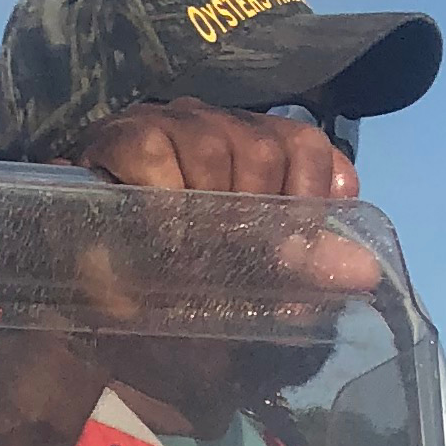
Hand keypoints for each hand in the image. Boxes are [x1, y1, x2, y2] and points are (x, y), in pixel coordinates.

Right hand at [0, 94, 384, 367]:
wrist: (78, 318)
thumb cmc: (164, 301)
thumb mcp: (240, 296)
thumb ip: (297, 277)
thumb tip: (367, 274)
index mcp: (248, 158)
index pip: (302, 142)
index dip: (313, 186)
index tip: (305, 240)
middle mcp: (212, 131)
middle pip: (262, 143)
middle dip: (259, 214)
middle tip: (239, 267)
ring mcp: (163, 127)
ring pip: (213, 141)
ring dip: (209, 210)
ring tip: (193, 261)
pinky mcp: (113, 139)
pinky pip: (150, 148)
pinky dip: (162, 197)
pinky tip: (162, 235)